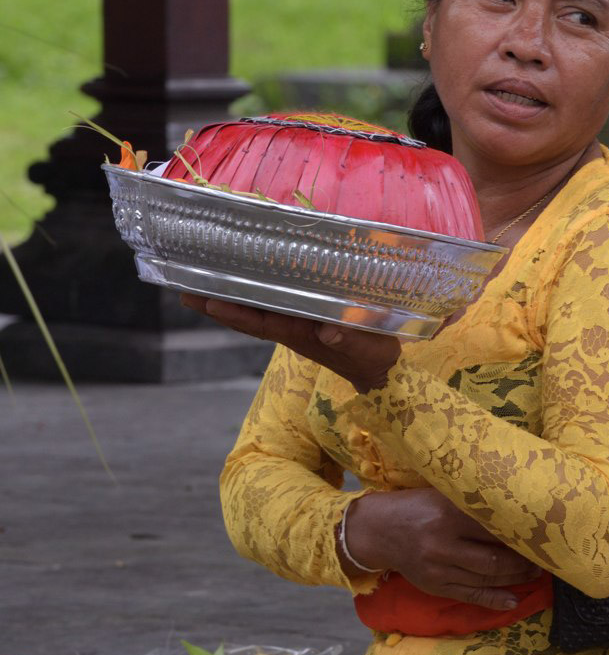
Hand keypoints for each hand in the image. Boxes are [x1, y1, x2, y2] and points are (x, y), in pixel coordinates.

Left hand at [181, 294, 399, 392]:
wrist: (379, 370)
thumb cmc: (373, 357)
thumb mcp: (367, 348)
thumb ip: (350, 339)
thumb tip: (328, 333)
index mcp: (299, 334)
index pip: (259, 322)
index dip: (233, 312)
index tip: (207, 300)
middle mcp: (289, 328)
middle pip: (244, 316)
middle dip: (215, 304)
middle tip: (182, 287)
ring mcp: (293, 325)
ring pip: (252, 311)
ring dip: (226, 299)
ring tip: (197, 283)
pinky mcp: (301, 321)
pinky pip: (268, 306)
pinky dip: (250, 295)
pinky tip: (241, 283)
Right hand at [344, 488, 541, 609]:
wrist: (378, 530)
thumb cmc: (417, 507)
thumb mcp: (442, 495)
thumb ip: (473, 502)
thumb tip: (515, 505)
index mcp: (447, 514)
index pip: (493, 526)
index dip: (519, 532)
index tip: (541, 531)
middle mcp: (443, 544)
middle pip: (493, 557)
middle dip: (523, 560)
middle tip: (545, 556)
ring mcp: (439, 569)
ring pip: (486, 577)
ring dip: (515, 577)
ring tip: (536, 572)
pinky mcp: (435, 586)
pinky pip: (471, 595)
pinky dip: (495, 599)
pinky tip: (514, 600)